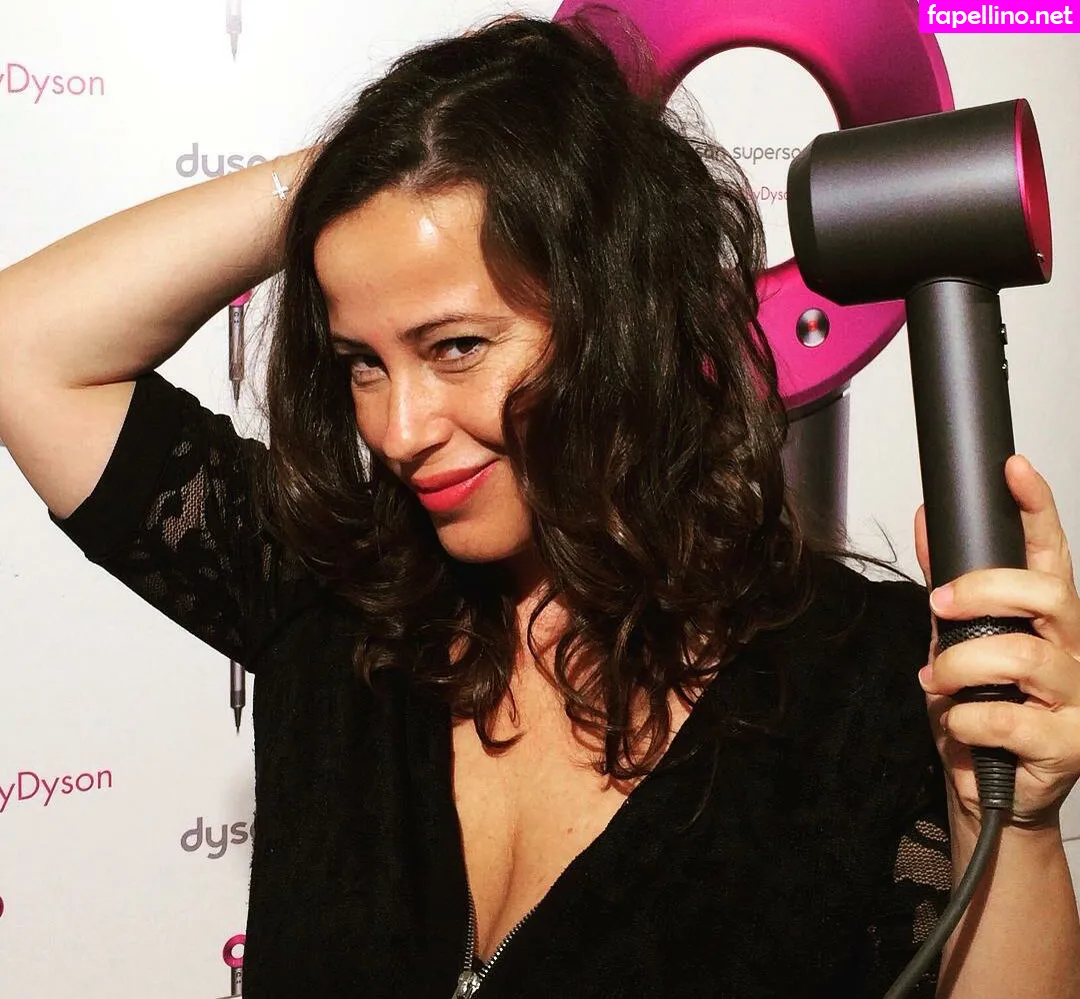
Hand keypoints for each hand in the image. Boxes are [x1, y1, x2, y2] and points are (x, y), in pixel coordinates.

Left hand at [914, 454, 1079, 829]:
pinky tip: (960, 723)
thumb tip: (927, 522)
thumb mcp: (954, 641)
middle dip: (980, 592)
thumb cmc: (980, 711)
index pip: (1050, 553)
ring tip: (939, 681)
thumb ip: (948, 587)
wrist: (988, 790)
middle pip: (1044, 594)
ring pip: (1019, 657)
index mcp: (1048, 620)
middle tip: (938, 607)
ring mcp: (1077, 697)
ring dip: (959, 666)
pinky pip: (1005, 718)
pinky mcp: (1068, 744)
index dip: (1036, 507)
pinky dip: (964, 718)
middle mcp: (1072, 650)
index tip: (1014, 468)